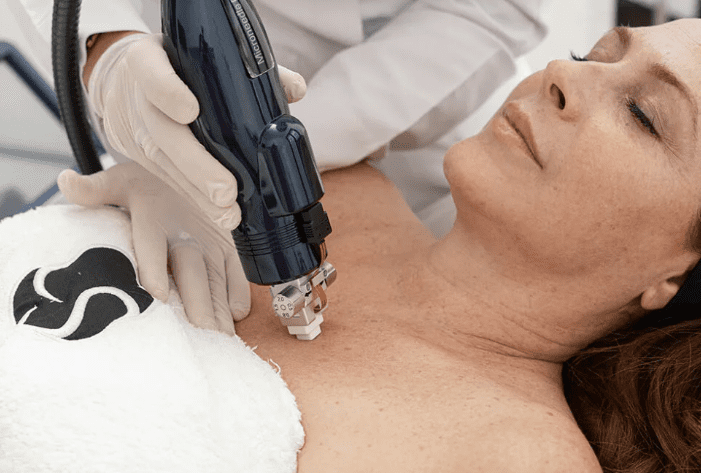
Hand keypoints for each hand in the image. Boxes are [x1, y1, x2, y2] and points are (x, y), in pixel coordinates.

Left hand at [58, 162, 249, 335]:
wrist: (188, 168)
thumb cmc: (148, 183)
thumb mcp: (117, 181)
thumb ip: (93, 189)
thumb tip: (65, 182)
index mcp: (154, 216)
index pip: (152, 244)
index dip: (156, 269)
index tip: (159, 296)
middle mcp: (187, 231)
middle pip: (193, 272)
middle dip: (199, 306)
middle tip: (200, 337)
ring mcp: (212, 241)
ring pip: (217, 279)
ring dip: (219, 311)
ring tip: (218, 341)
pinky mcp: (229, 247)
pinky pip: (237, 275)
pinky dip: (236, 298)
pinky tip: (233, 322)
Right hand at [85, 32, 306, 229]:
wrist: (125, 81)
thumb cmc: (178, 65)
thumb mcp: (201, 55)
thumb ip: (248, 67)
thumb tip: (295, 88)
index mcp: (150, 61)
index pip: (151, 74)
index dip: (167, 91)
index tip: (190, 110)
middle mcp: (138, 98)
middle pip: (162, 132)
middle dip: (196, 164)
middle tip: (226, 191)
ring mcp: (138, 131)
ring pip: (165, 165)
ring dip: (199, 194)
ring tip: (229, 214)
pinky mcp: (143, 157)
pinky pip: (169, 180)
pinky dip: (196, 199)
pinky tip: (220, 214)